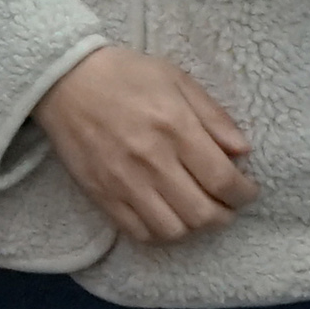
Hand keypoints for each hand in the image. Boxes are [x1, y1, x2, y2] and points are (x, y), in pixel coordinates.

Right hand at [30, 42, 254, 245]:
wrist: (62, 80)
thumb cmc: (125, 74)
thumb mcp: (176, 79)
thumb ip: (214, 116)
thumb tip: (242, 152)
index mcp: (174, 127)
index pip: (222, 179)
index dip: (244, 194)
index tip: (247, 191)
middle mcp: (151, 160)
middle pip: (202, 213)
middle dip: (225, 216)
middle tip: (226, 206)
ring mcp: (123, 182)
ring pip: (173, 230)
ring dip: (194, 228)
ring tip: (196, 212)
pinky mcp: (101, 195)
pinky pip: (139, 233)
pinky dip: (160, 233)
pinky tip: (166, 216)